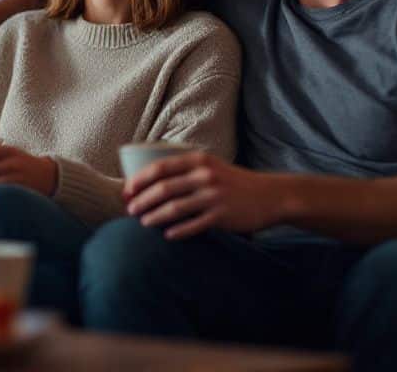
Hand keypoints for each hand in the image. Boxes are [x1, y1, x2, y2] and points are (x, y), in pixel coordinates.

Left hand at [123, 152, 274, 239]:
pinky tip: (167, 235)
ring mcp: (214, 196)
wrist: (269, 196)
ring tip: (143, 222)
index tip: (127, 191)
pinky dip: (177, 231)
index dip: (140, 179)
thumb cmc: (234, 182)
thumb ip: (186, 169)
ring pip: (175, 208)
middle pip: (164, 188)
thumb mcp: (211, 166)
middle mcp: (205, 176)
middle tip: (130, 210)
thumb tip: (152, 181)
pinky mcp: (222, 216)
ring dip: (154, 216)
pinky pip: (193, 225)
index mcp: (199, 160)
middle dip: (142, 200)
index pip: (160, 167)